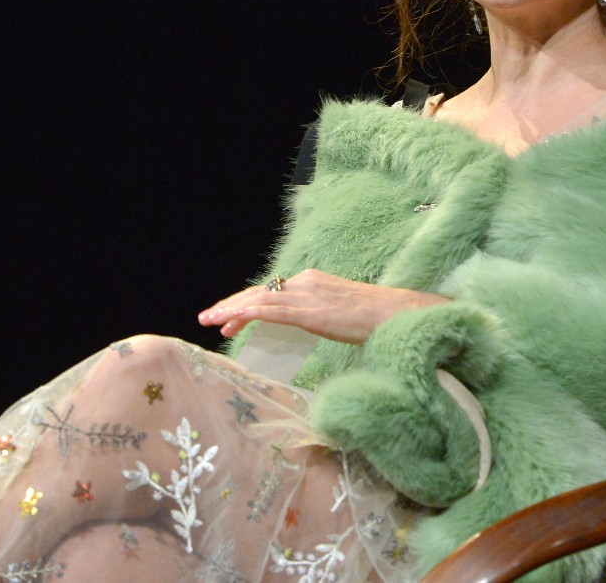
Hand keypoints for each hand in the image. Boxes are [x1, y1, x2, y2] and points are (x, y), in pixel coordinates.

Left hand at [198, 269, 449, 343]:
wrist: (396, 314)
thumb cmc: (375, 318)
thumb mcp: (339, 312)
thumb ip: (319, 313)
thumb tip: (306, 325)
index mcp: (313, 281)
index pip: (271, 290)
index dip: (245, 303)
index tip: (229, 320)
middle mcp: (306, 281)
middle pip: (259, 292)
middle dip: (231, 305)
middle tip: (209, 319)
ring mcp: (308, 295)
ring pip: (259, 299)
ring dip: (231, 310)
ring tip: (211, 322)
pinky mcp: (311, 311)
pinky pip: (271, 310)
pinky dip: (247, 314)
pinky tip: (231, 322)